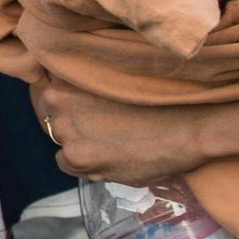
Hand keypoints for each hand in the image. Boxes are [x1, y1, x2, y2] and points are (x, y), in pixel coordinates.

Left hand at [32, 72, 214, 184]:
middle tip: (103, 127)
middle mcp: (59, 98)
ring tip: (111, 143)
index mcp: (69, 73)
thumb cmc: (160, 98)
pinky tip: (107, 158)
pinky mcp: (77, 156)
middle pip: (54, 116)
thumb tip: (73, 96)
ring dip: (79, 144)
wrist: (186, 127)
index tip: (88, 108)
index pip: (52, 90)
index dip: (71, 102)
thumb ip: (88, 85)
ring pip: (61, 140)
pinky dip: (83, 165)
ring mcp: (66, 128)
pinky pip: (65, 163)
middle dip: (73, 122)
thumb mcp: (117, 78)